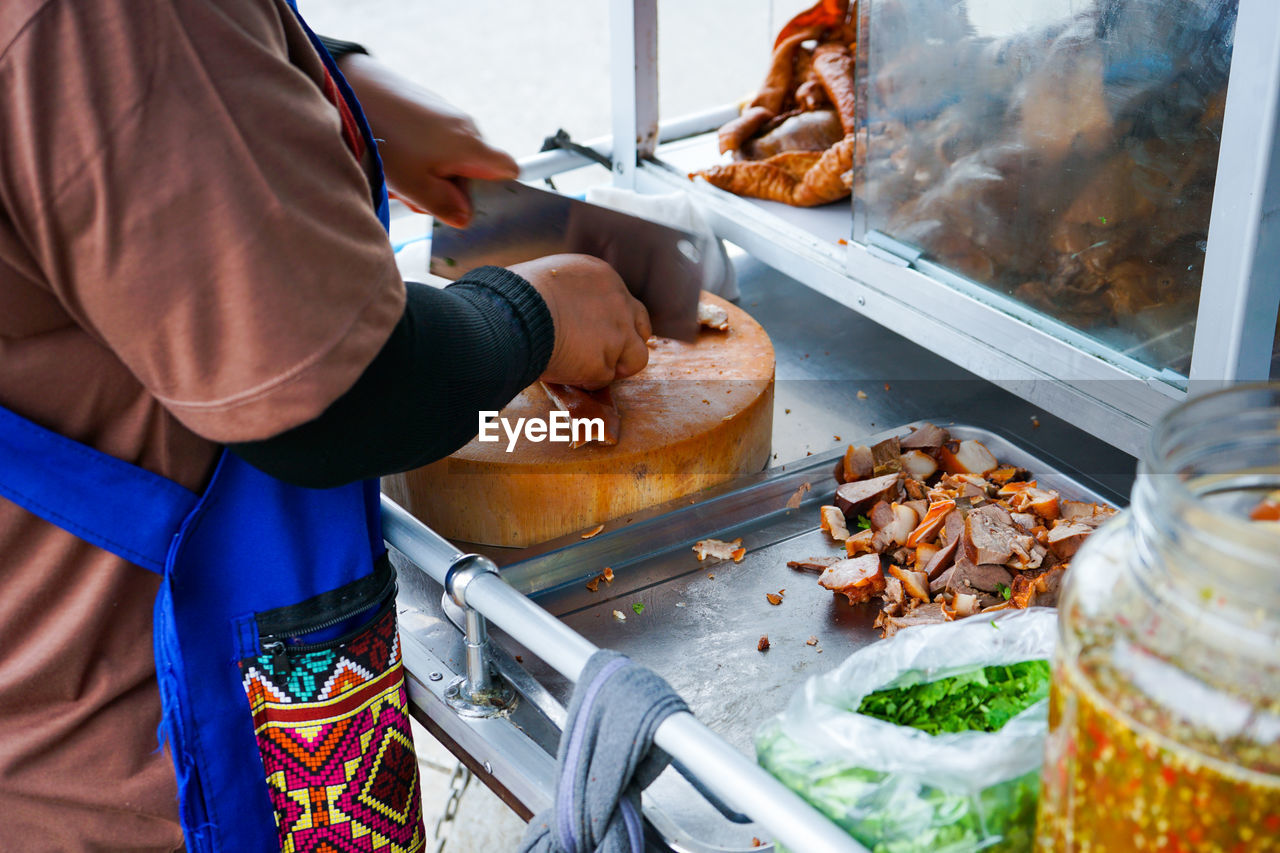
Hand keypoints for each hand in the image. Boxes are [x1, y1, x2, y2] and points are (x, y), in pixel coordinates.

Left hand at [338, 54, 516, 226]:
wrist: (356, 88)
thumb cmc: (386, 138)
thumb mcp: (414, 186)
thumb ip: (444, 206)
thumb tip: (464, 218)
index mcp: (471, 147)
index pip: (509, 170)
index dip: (495, 191)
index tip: (469, 203)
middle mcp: (467, 128)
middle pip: (475, 169)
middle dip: (451, 187)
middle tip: (418, 194)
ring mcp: (449, 115)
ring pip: (452, 157)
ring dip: (431, 173)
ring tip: (399, 175)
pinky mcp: (431, 108)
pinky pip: (436, 140)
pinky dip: (420, 154)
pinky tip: (394, 156)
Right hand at [509, 255, 651, 388]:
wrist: (511, 315)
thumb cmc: (515, 296)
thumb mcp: (550, 279)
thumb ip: (571, 293)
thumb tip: (563, 310)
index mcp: (603, 277)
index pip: (625, 303)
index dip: (616, 322)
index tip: (600, 333)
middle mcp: (618, 302)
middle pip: (642, 329)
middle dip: (628, 344)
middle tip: (606, 356)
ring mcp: (616, 334)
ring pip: (635, 358)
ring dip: (615, 366)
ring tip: (587, 369)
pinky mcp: (603, 362)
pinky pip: (603, 379)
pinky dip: (587, 380)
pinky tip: (566, 371)